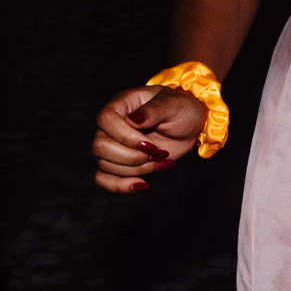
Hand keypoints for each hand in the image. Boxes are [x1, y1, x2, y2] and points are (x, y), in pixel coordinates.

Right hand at [90, 86, 208, 192]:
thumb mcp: (173, 105)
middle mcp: (111, 124)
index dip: (126, 138)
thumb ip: (153, 110)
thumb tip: (133, 120)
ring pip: (104, 165)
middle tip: (158, 153)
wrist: (190, 126)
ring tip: (160, 161)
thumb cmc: (181, 109)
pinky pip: (103, 179)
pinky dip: (120, 186)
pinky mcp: (117, 163)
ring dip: (137, 170)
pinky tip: (143, 185)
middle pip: (100, 146)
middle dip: (132, 157)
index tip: (151, 145)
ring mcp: (112, 144)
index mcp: (120, 104)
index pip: (105, 120)